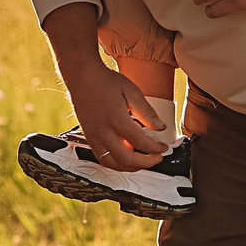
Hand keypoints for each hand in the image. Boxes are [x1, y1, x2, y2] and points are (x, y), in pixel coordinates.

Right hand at [56, 56, 172, 171]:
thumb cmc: (105, 82)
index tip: (163, 147)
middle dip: (146, 163)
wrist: (83, 78)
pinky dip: (116, 164)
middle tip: (156, 158)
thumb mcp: (131, 91)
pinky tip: (125, 159)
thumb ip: (146, 111)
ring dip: (130, 167)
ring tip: (142, 162)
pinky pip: (102, 159)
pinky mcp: (89, 138)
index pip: (140, 142)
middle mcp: (104, 132)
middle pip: (127, 159)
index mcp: (117, 119)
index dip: (155, 149)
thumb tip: (160, 126)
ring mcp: (94, 137)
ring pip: (113, 164)